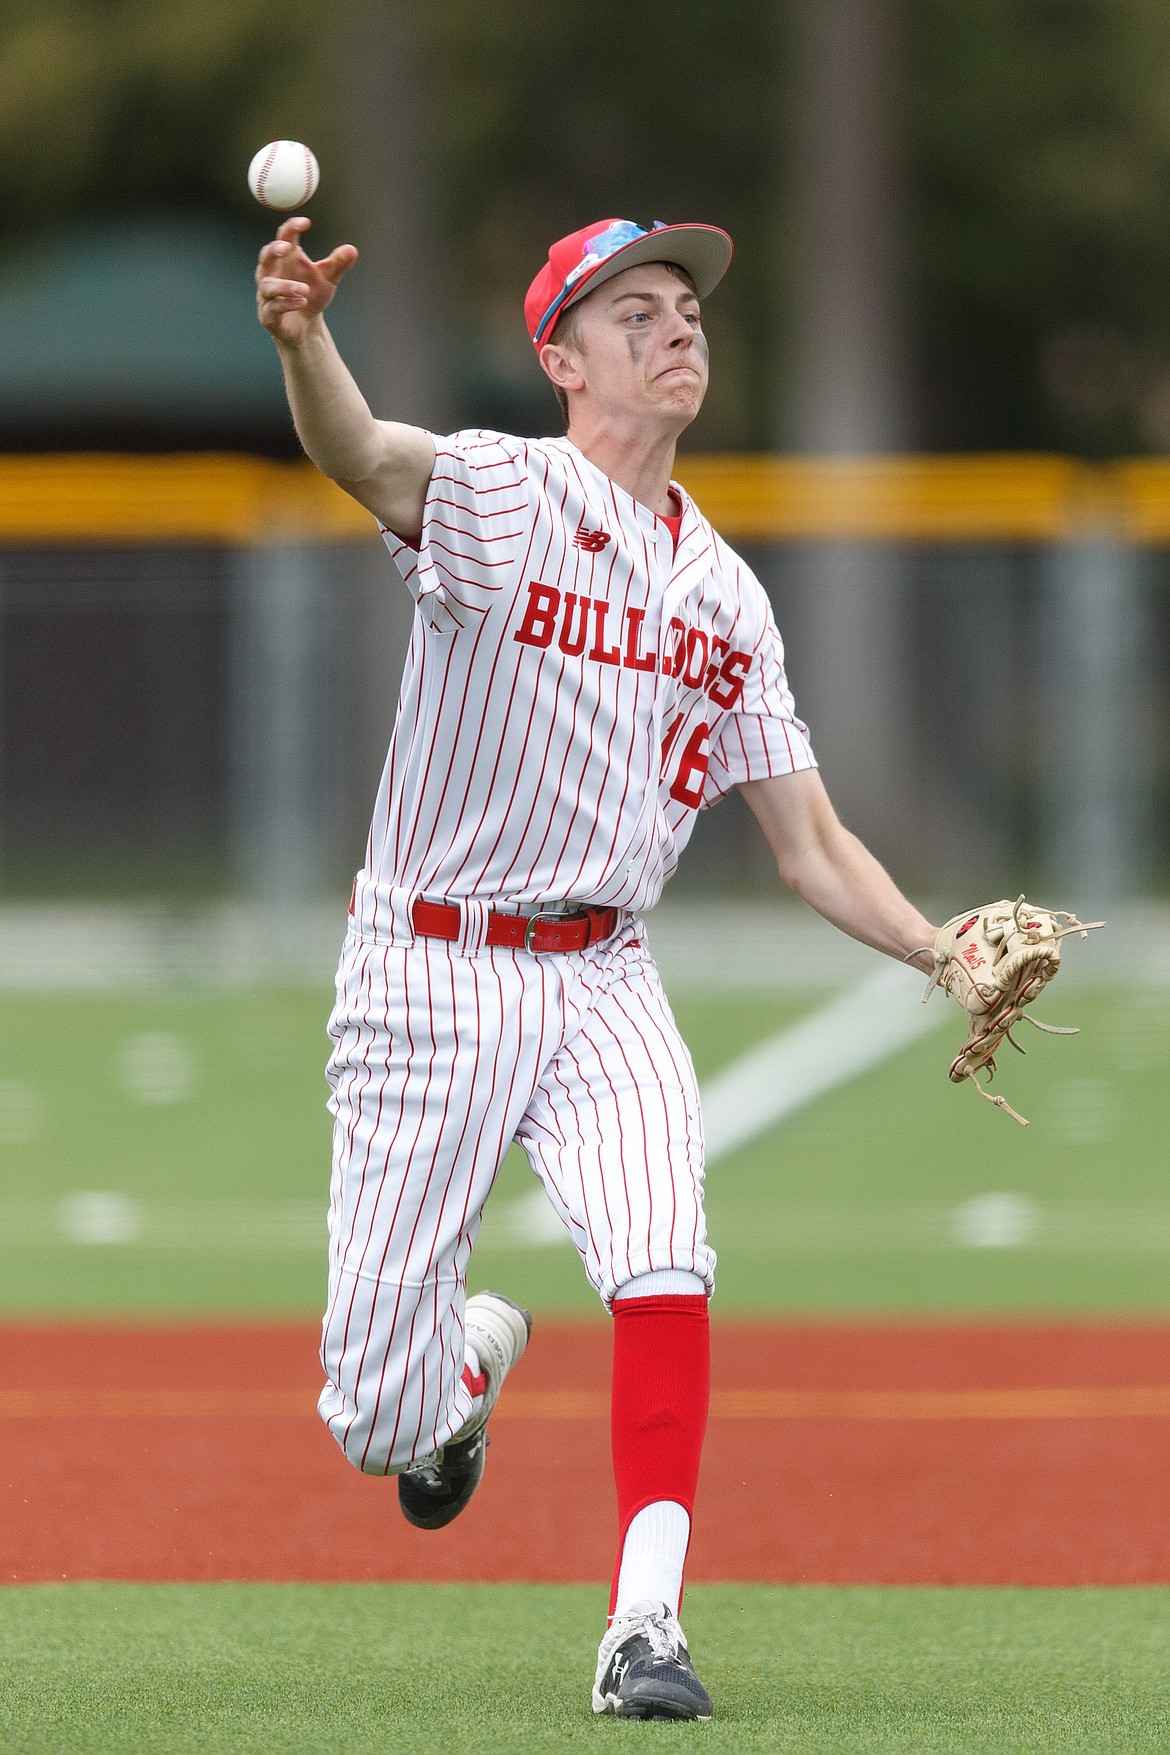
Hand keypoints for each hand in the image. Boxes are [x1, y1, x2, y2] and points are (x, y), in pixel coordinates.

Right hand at [255, 216, 357, 346]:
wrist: (305, 325)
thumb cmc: (312, 294)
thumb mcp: (328, 279)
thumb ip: (338, 264)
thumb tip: (352, 250)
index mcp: (287, 259)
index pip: (284, 237)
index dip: (291, 228)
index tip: (305, 223)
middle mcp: (272, 273)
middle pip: (265, 256)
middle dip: (273, 250)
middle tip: (287, 248)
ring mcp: (267, 294)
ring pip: (268, 285)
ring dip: (285, 286)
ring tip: (304, 290)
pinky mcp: (268, 315)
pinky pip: (273, 307)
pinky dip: (287, 304)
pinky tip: (302, 302)